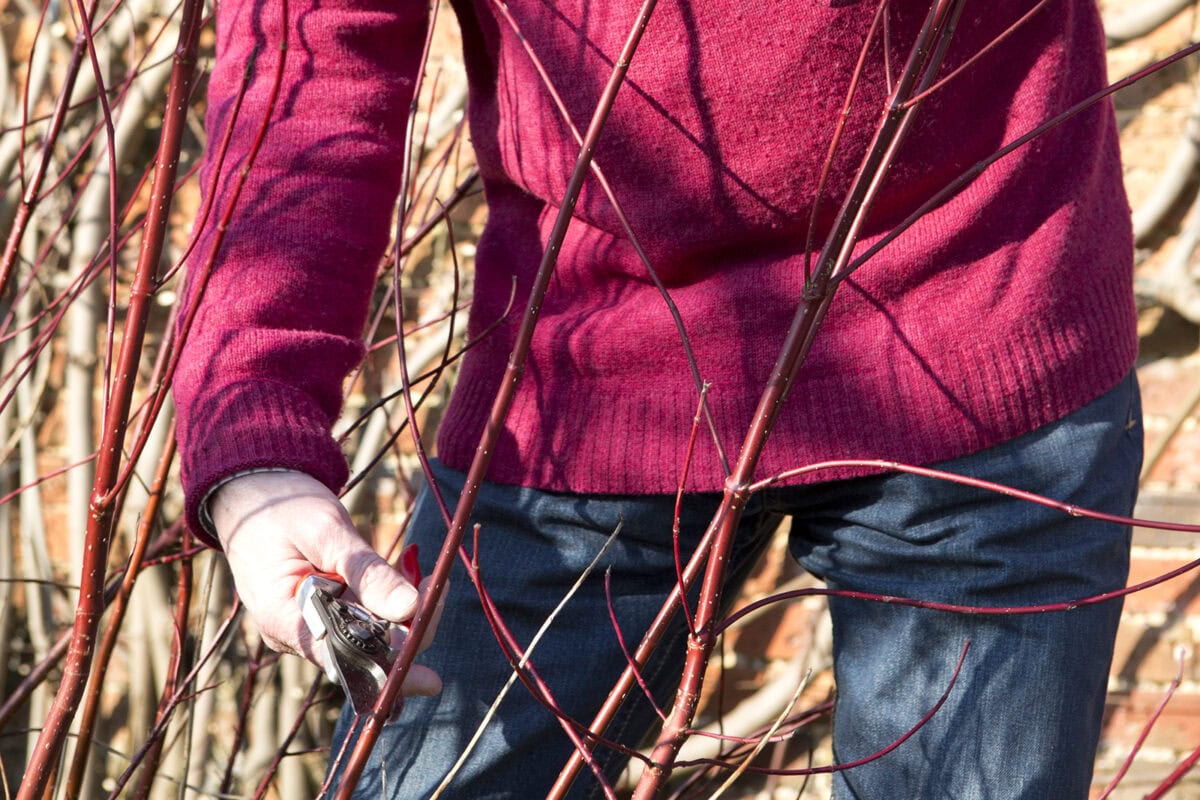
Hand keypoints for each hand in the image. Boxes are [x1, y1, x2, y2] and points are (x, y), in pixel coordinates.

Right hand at [209, 470, 441, 697]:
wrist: (250, 494)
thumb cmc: (281, 507)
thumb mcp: (325, 530)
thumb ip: (366, 570)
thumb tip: (411, 608)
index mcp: (283, 619)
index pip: (342, 661)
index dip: (388, 670)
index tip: (432, 678)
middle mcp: (297, 634)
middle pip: (363, 654)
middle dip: (409, 629)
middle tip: (437, 584)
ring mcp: (310, 626)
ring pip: (369, 638)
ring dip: (406, 613)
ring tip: (421, 570)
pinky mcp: (325, 613)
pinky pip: (364, 620)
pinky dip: (390, 601)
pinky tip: (408, 570)